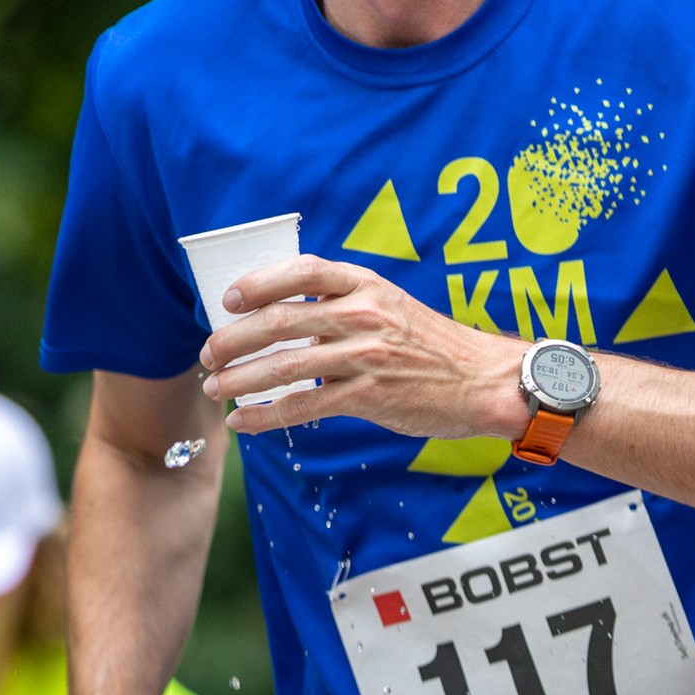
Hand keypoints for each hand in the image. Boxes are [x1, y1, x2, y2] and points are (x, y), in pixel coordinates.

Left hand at [197, 256, 524, 439]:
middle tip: (210, 354)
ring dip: (241, 379)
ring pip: (284, 366)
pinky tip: (243, 422)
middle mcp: (364, 314)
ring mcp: (366, 355)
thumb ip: (345, 308)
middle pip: (280, 321)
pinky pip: (304, 405)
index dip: (260, 283)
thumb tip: (291, 322)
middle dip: (234, 340)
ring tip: (216, 389)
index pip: (303, 273)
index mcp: (367, 285)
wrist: (484, 381)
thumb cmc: (434, 347)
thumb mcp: (392, 307)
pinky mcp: (369, 395)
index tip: (229, 300)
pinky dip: (266, 414)